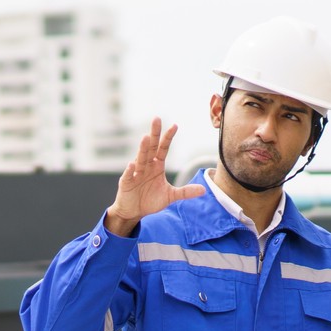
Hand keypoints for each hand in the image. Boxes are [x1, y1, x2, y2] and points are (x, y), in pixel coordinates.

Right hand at [105, 117, 204, 235]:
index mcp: (157, 166)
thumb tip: (204, 190)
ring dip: (143, 148)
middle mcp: (146, 166)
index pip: (163, 148)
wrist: (133, 211)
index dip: (168, 137)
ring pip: (140, 159)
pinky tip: (132, 165)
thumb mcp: (170, 196)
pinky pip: (129, 175)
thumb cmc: (150, 200)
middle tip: (157, 119)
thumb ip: (185, 192)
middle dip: (154, 134)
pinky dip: (130, 170)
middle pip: (151, 147)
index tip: (175, 125)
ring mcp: (136, 173)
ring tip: (145, 138)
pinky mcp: (126, 183)